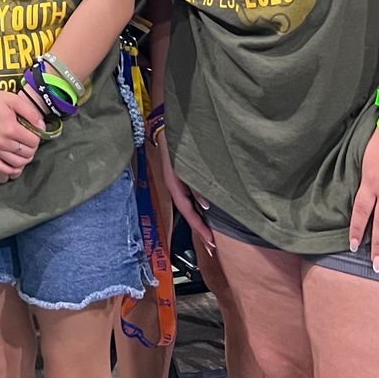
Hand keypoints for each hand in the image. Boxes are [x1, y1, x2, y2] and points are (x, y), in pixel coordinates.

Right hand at [0, 83, 43, 180]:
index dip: (37, 137)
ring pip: (16, 163)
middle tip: (30, 141)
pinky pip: (1, 168)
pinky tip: (16, 164)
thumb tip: (42, 127)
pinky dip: (11, 169)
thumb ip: (31, 113)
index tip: (34, 132)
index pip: (33, 142)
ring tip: (24, 150)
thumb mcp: (14, 100)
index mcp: (10, 128)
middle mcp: (1, 142)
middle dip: (32, 148)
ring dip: (24, 158)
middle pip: (26, 153)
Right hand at [155, 123, 214, 254]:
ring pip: (189, 209)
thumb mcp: (187, 164)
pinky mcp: (181, 181)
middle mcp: (174, 188)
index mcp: (173, 186)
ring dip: (200, 225)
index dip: (199, 228)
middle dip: (199, 233)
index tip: (211, 242)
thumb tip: (205, 206)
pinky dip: (198, 212)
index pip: (187, 212)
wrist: (165, 127)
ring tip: (210, 240)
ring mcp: (177, 185)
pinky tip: (206, 217)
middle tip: (212, 250)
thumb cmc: (177, 144)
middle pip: (188, 215)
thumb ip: (196, 185)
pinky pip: (189, 201)